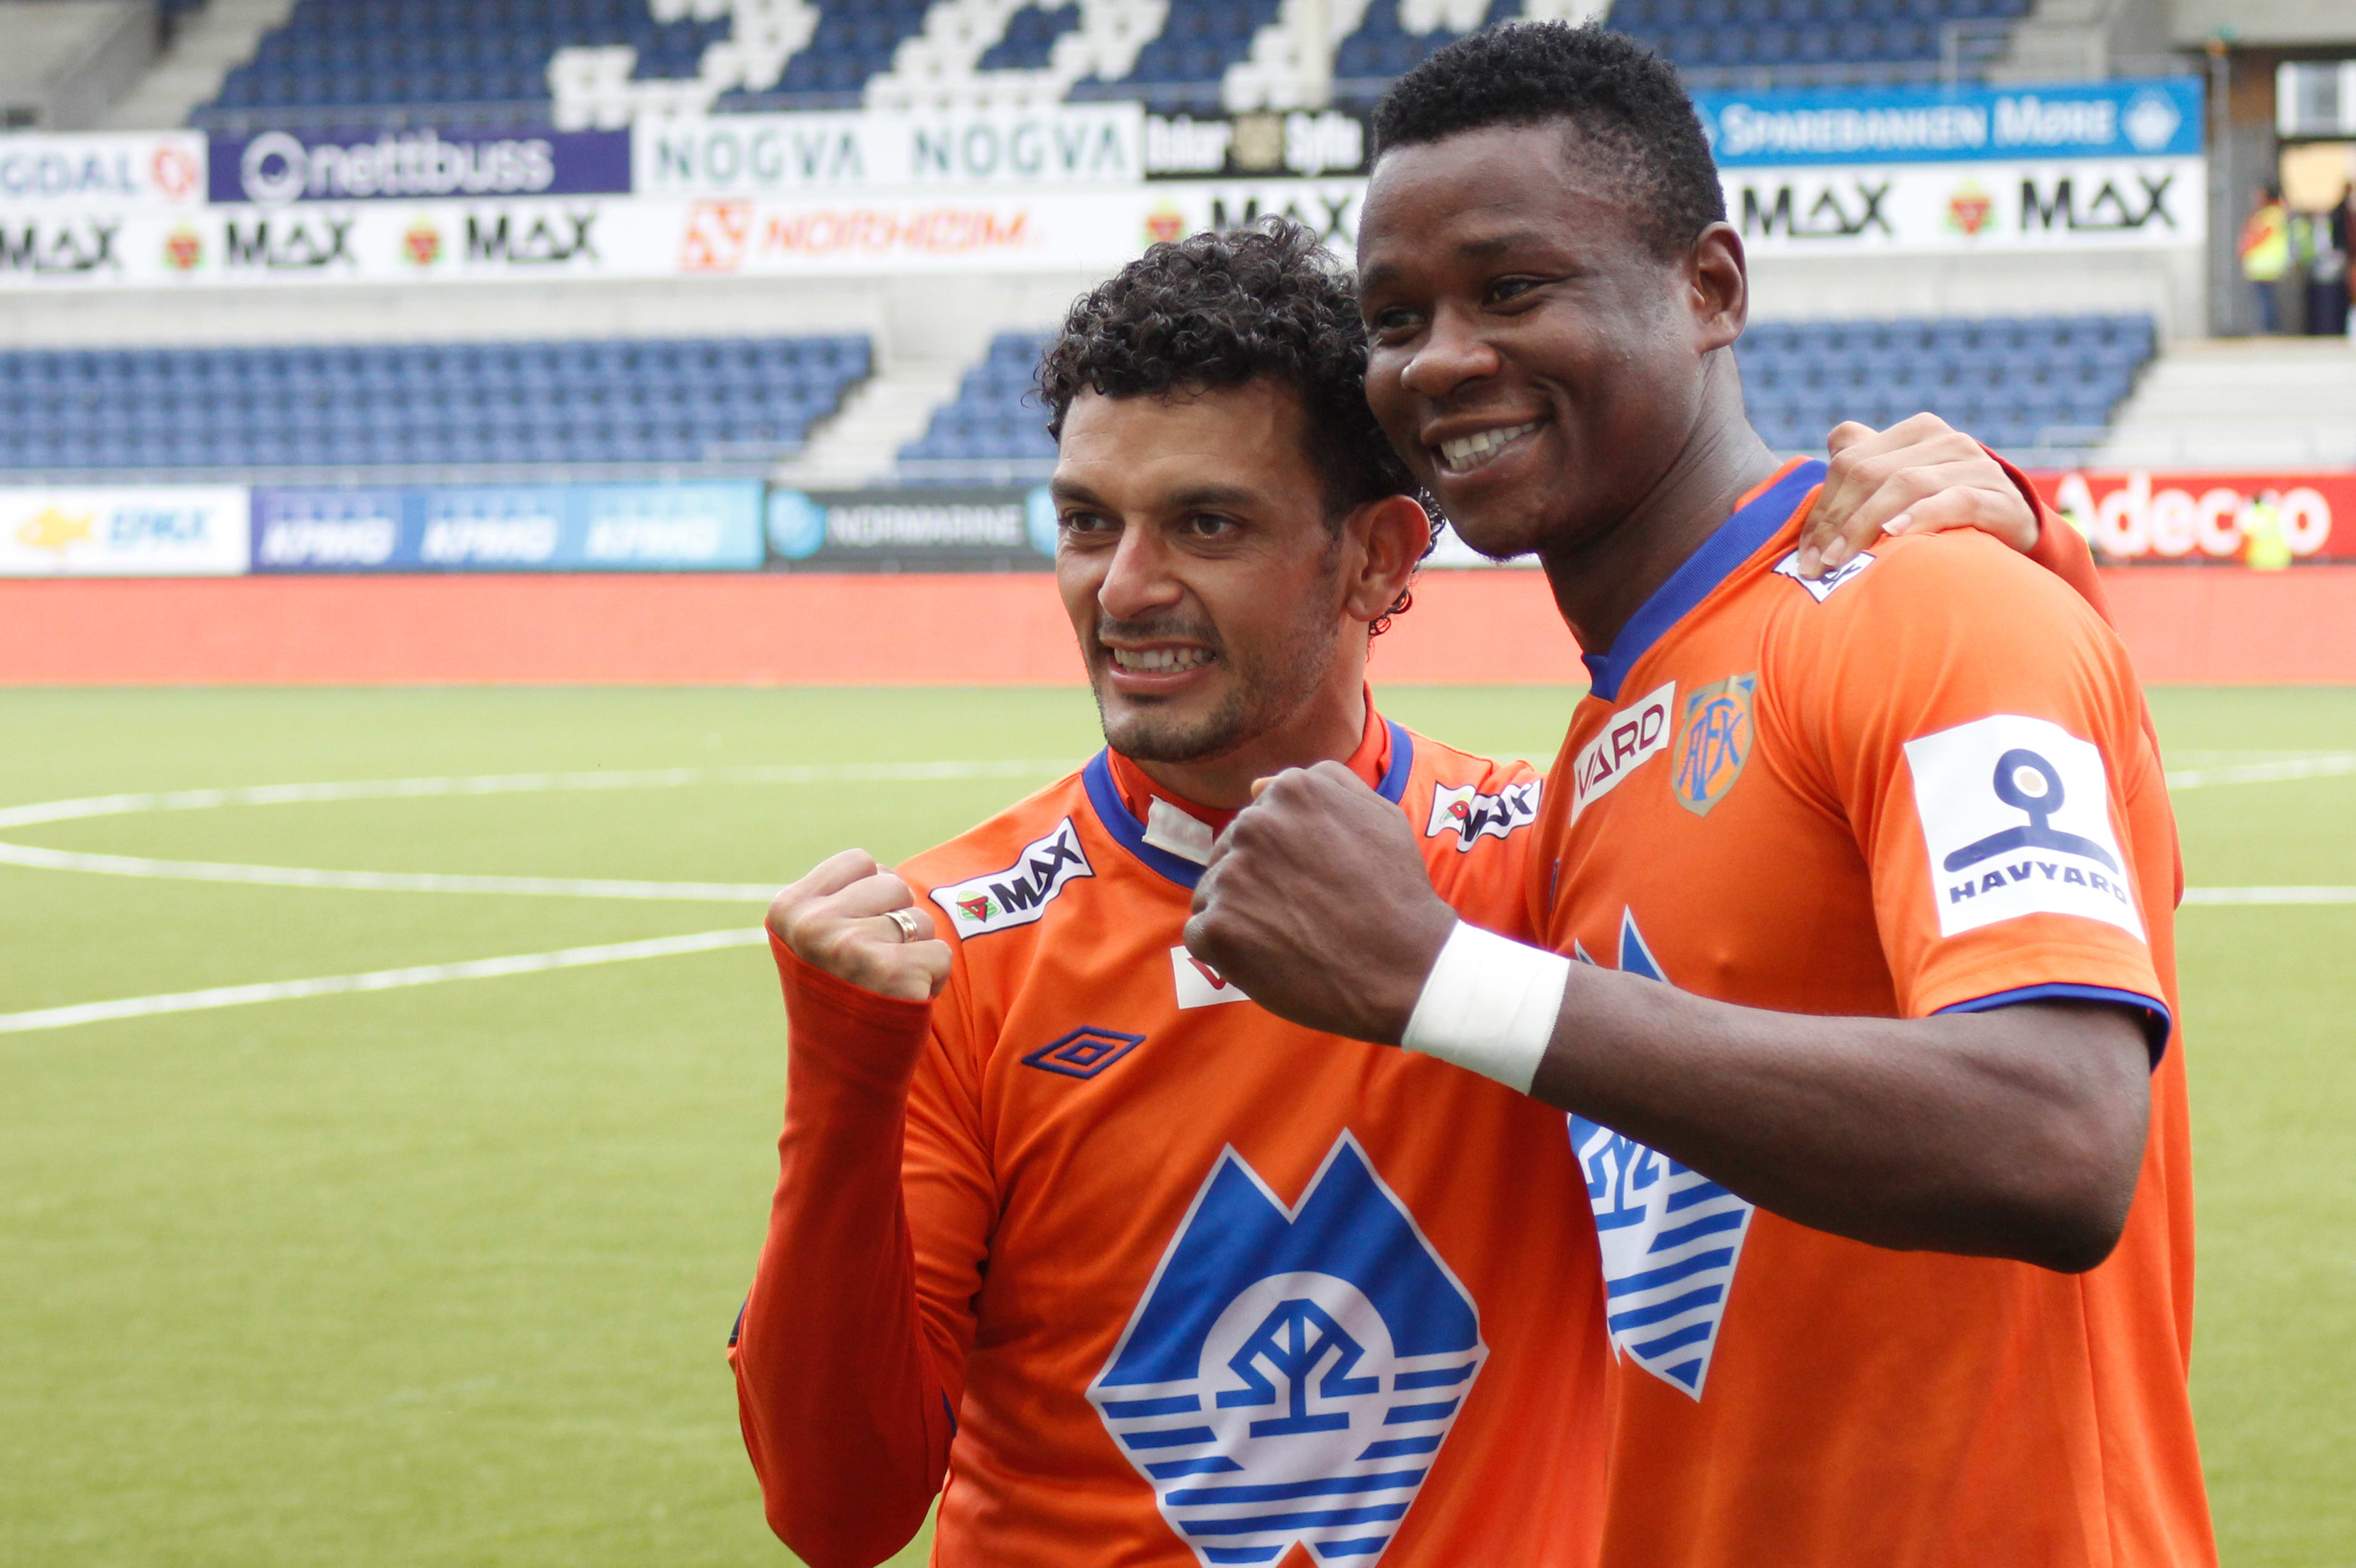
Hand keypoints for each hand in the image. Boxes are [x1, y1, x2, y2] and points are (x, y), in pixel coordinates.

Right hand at [768, 849, 951, 1002]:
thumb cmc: (837, 996)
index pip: (861, 862)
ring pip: (920, 919)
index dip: (871, 897)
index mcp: (789, 909)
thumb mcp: (815, 940)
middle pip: (894, 885)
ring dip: (915, 951)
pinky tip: (903, 998)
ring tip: (884, 983)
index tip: (852, 936)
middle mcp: (814, 926)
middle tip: (870, 966)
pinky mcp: (892, 975)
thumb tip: (881, 870)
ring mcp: (852, 949)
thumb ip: (837, 900)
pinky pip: (941, 953)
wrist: (840, 1073)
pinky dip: (932, 978)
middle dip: (896, 922)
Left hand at [1184, 762, 1457, 1044]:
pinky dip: (1226, 952)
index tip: (1313, 884)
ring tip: (1289, 938)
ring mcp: (1232, 875)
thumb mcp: (1379, 817)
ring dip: (1240, 917)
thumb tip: (1256, 785)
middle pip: (1229, 854)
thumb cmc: (1396, 894)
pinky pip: (1201, 934)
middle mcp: (1254, 823)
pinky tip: (1268, 959)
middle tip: (1303, 915)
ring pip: (1212, 893)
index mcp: (1291, 790)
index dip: (1281, 861)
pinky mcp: (1217, 927)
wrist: (1405, 969)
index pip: (1256, 821)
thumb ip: (1325, 785)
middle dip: (1256, 885)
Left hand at [1794, 413, 2039, 577]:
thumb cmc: (1944, 513)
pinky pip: (1953, 501)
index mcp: (1916, 432)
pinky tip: (1895, 534)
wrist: (2014, 532)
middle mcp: (1946, 440)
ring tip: (1842, 561)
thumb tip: (1830, 450)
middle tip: (1817, 566)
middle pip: (1871, 473)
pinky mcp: (1998, 497)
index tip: (1805, 554)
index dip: (1822, 508)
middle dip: (1837, 522)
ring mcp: (1975, 465)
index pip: (1850, 461)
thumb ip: (1865, 466)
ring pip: (1905, 485)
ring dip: (1865, 524)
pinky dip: (1920, 516)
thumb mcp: (1902, 487)